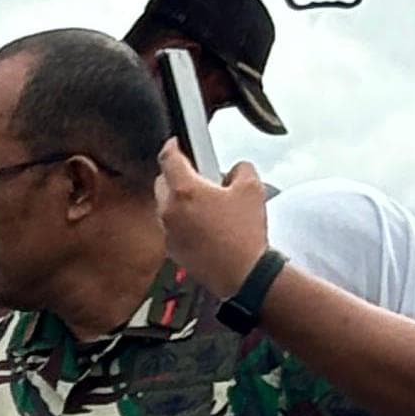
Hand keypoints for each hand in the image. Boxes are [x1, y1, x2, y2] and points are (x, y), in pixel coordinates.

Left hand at [153, 142, 271, 294]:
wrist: (242, 273)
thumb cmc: (244, 233)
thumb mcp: (252, 188)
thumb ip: (240, 168)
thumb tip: (234, 170)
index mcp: (184, 191)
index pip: (168, 159)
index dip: (171, 146)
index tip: (175, 142)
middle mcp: (169, 211)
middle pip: (162, 182)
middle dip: (176, 175)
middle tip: (198, 175)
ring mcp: (168, 232)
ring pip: (166, 206)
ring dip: (179, 199)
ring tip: (205, 202)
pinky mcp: (172, 250)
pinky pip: (172, 227)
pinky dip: (183, 221)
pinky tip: (205, 225)